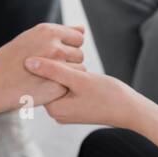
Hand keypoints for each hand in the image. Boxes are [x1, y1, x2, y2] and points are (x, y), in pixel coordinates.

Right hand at [0, 23, 86, 117]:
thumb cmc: (8, 61)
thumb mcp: (29, 39)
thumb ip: (58, 33)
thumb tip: (83, 28)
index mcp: (47, 31)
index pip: (77, 37)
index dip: (69, 47)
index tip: (56, 55)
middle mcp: (55, 46)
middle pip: (79, 53)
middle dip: (69, 61)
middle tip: (50, 69)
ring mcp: (57, 66)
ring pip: (79, 69)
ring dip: (69, 74)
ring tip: (49, 78)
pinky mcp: (58, 85)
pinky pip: (71, 84)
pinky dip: (64, 86)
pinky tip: (48, 87)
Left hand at [21, 55, 143, 128]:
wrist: (129, 109)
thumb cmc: (108, 95)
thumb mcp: (79, 79)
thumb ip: (54, 70)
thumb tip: (27, 62)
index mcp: (54, 108)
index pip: (37, 81)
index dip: (39, 60)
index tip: (38, 45)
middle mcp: (56, 112)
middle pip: (47, 81)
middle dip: (49, 63)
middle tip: (48, 44)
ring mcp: (65, 109)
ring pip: (57, 81)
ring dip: (60, 67)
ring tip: (61, 50)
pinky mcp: (74, 104)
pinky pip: (66, 85)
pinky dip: (68, 73)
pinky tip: (72, 61)